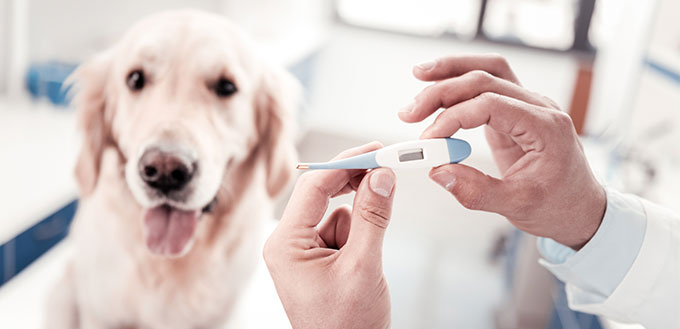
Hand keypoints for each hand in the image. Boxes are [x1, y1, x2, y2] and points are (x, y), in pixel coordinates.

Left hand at [263, 142, 395, 328]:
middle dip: (355, 188)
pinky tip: (363, 266)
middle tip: (387, 172)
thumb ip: (373, 216)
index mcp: (285, 244)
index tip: (377, 150)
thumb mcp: (363, 266)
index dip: (346, 163)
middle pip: (323, 195)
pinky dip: (360, 239)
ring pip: (339, 213)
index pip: (314, 187)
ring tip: (366, 263)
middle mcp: (288, 243)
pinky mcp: (318, 259)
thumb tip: (381, 175)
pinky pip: (343, 231)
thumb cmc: (348, 325)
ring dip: (361, 225)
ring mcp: (302, 252)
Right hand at [398, 54, 605, 249]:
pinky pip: (489, 84)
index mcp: (546, 127)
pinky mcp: (515, 112)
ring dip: (452, 72)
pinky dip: (462, 80)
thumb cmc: (559, 207)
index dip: (453, 118)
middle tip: (410, 113)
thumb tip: (437, 171)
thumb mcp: (517, 206)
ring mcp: (528, 106)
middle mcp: (539, 107)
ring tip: (419, 76)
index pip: (490, 104)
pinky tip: (439, 86)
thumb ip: (476, 190)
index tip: (428, 139)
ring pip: (488, 70)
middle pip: (485, 79)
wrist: (581, 210)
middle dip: (443, 91)